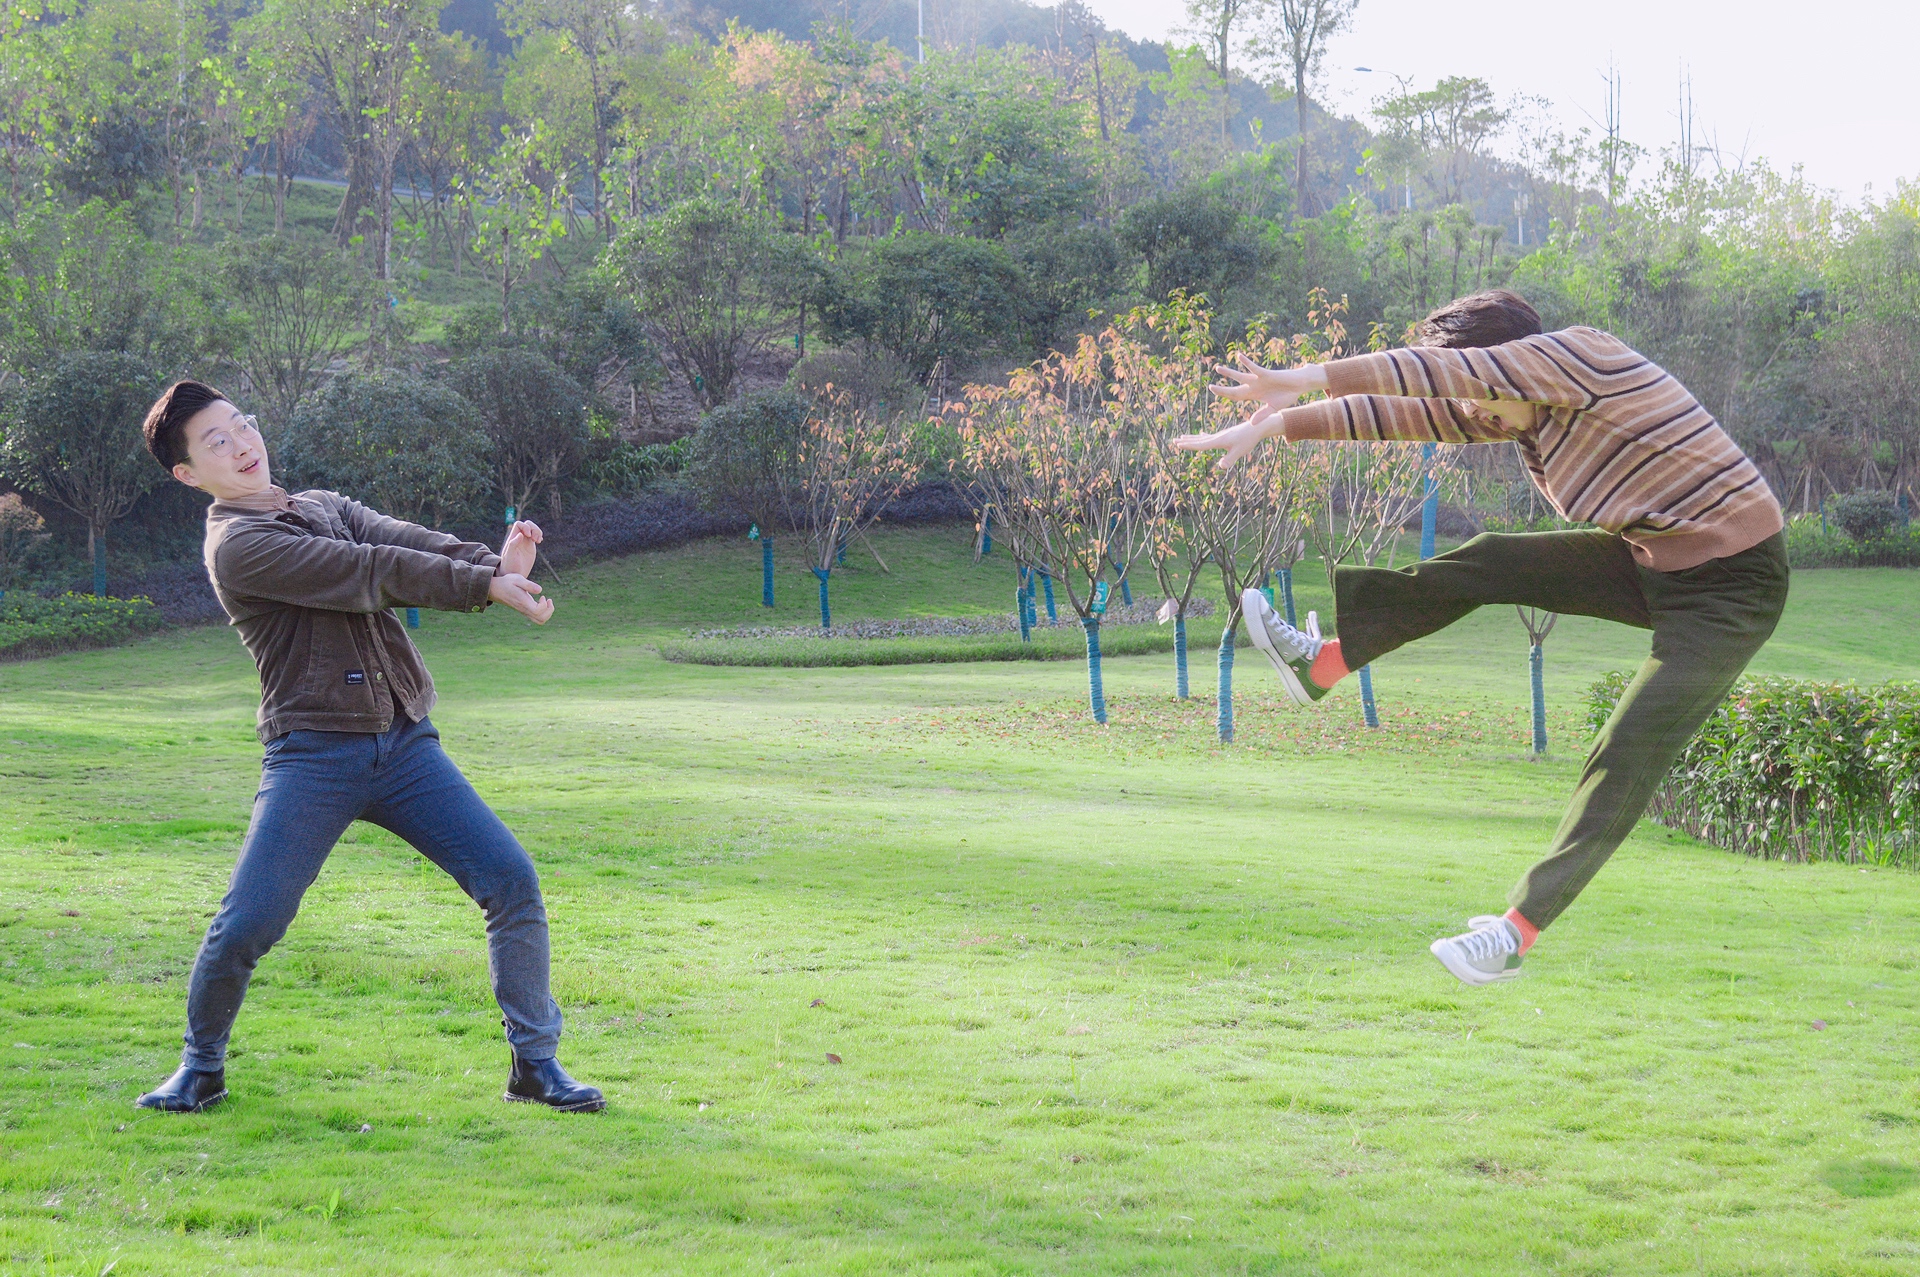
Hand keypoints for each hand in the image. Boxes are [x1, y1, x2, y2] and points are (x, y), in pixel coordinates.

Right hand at [488, 572, 553, 624]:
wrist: (496, 589)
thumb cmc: (507, 582)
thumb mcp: (517, 579)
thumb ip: (529, 584)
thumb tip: (540, 590)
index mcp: (523, 602)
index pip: (537, 611)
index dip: (544, 605)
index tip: (542, 596)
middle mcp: (524, 609)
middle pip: (541, 620)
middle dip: (549, 610)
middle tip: (548, 599)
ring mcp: (524, 611)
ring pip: (540, 621)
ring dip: (547, 613)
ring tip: (546, 601)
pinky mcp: (525, 611)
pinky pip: (537, 618)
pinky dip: (543, 612)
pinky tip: (541, 601)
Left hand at [500, 519, 542, 578]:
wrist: (514, 574)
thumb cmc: (510, 566)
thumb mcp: (510, 555)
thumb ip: (513, 544)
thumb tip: (520, 535)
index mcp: (513, 538)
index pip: (519, 524)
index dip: (525, 527)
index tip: (528, 536)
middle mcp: (519, 538)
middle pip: (527, 524)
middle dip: (533, 528)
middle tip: (535, 539)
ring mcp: (525, 542)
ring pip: (532, 529)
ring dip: (537, 532)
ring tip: (538, 540)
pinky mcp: (531, 546)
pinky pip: (535, 536)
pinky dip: (539, 536)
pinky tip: (540, 541)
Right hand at [1172, 404, 1281, 468]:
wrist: (1258, 426)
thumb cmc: (1249, 440)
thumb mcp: (1240, 452)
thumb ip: (1230, 460)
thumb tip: (1221, 466)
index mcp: (1219, 441)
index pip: (1200, 445)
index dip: (1188, 445)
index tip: (1177, 444)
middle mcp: (1218, 437)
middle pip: (1198, 440)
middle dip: (1186, 441)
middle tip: (1174, 441)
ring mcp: (1221, 435)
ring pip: (1203, 438)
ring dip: (1192, 438)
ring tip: (1182, 437)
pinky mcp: (1226, 435)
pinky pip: (1211, 436)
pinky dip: (1203, 437)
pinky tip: (1201, 435)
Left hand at [1209, 355, 1327, 407]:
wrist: (1300, 385)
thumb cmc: (1287, 395)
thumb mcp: (1273, 408)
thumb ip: (1262, 415)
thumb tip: (1251, 423)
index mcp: (1254, 395)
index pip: (1236, 396)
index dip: (1226, 396)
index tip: (1216, 396)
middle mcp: (1254, 386)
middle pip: (1235, 389)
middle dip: (1223, 389)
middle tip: (1210, 387)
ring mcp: (1259, 379)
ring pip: (1241, 376)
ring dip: (1229, 373)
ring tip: (1217, 368)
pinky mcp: (1266, 374)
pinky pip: (1254, 368)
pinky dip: (1247, 363)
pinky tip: (1239, 357)